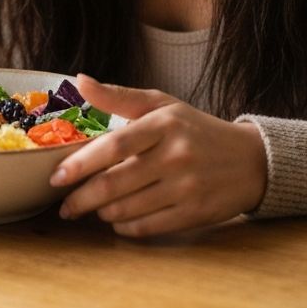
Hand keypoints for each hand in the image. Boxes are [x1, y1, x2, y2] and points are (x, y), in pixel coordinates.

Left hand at [50, 74, 266, 237]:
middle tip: (65, 206)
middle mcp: (175, 155)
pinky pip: (148, 227)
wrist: (249, 160)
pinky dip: (126, 227)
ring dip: (102, 212)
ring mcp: (187, 186)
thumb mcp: (161, 105)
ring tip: (94, 208)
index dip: (81, 163)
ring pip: (128, 208)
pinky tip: (118, 220)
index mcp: (163, 123)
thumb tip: (79, 80)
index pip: (114, 146)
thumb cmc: (195, 129)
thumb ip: (119, 96)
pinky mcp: (196, 214)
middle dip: (82, 198)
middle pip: (115, 183)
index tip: (57, 176)